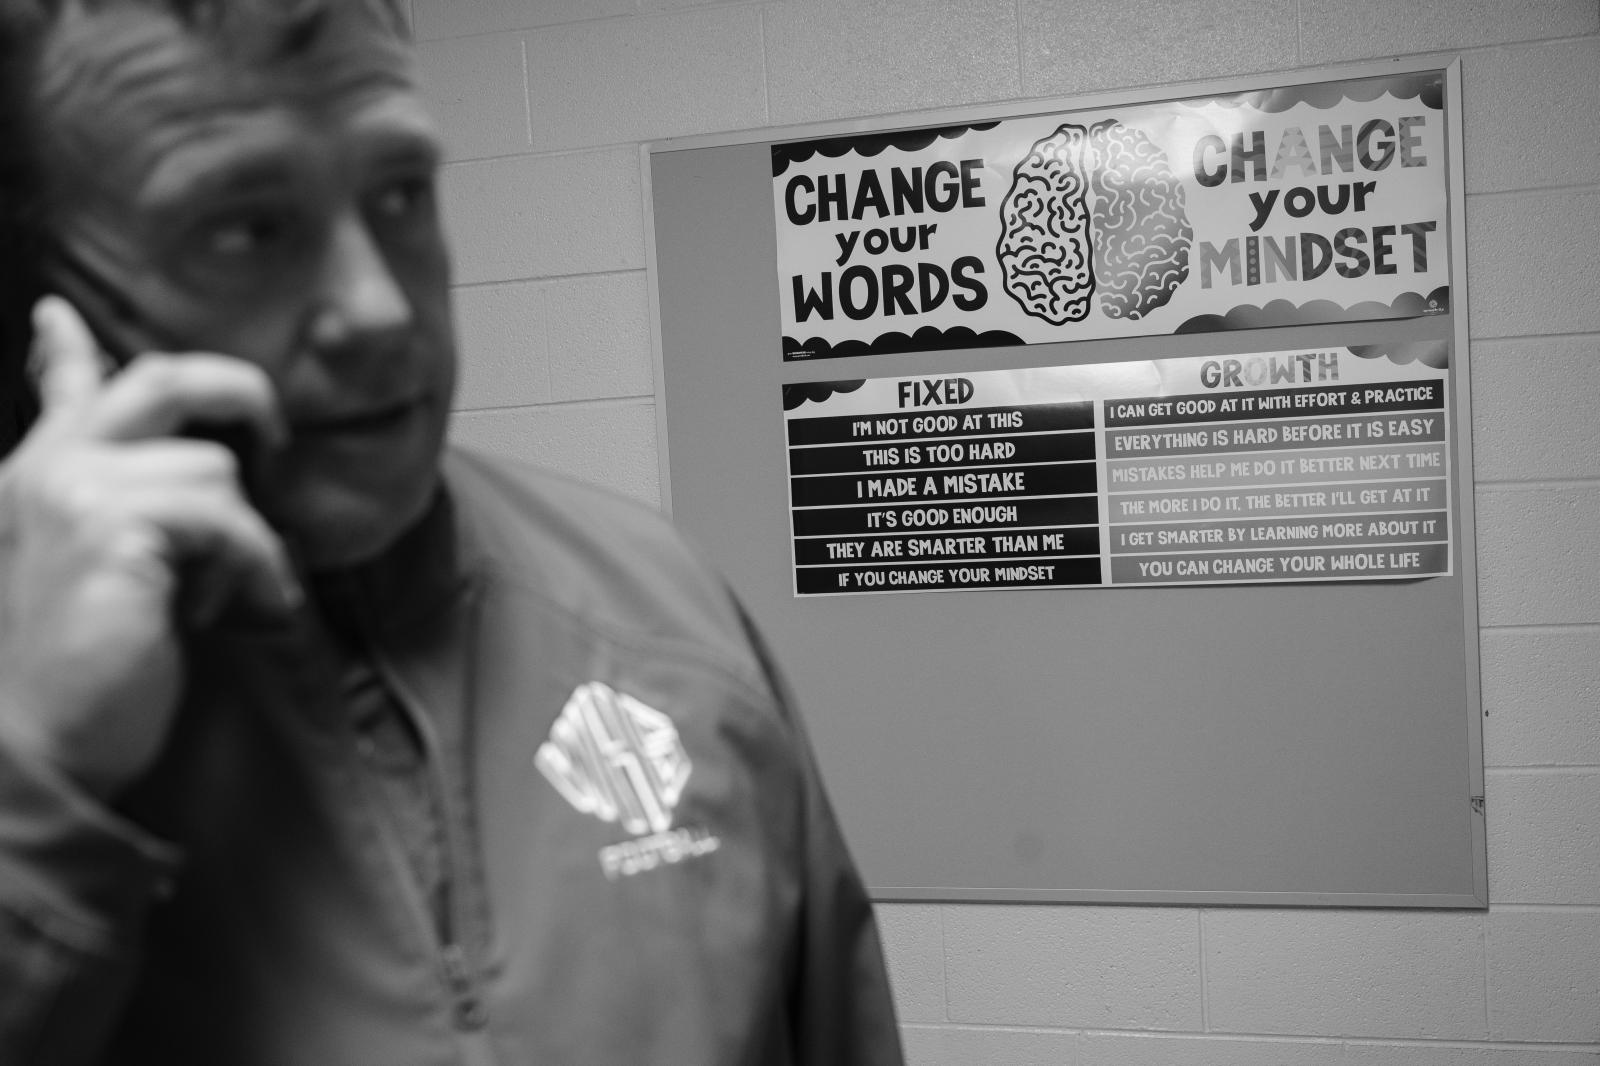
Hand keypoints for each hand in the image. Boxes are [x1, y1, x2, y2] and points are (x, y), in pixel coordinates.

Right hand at [0, 297, 300, 800]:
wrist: (38, 754)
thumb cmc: (79, 679)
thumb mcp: (90, 576)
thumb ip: (115, 511)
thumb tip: (177, 474)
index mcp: (32, 478)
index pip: (63, 393)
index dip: (67, 349)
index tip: (59, 314)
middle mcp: (46, 470)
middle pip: (163, 381)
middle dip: (239, 394)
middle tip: (275, 440)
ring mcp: (75, 491)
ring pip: (217, 470)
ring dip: (241, 539)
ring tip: (212, 598)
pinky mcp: (114, 526)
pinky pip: (232, 521)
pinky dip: (254, 568)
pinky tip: (234, 610)